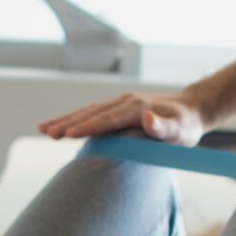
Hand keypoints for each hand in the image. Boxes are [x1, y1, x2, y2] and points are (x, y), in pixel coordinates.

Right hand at [37, 91, 206, 145]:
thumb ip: (164, 127)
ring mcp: (120, 103)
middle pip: (91, 113)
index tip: (67, 133)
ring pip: (88, 111)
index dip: (87, 126)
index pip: (107, 119)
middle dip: (68, 122)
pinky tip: (61, 125)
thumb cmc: (186, 125)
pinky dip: (74, 118)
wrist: (192, 109)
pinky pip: (92, 112)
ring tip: (43, 128)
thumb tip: (148, 119)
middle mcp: (125, 102)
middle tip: (46, 131)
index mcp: (136, 107)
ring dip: (65, 119)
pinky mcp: (118, 108)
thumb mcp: (181, 130)